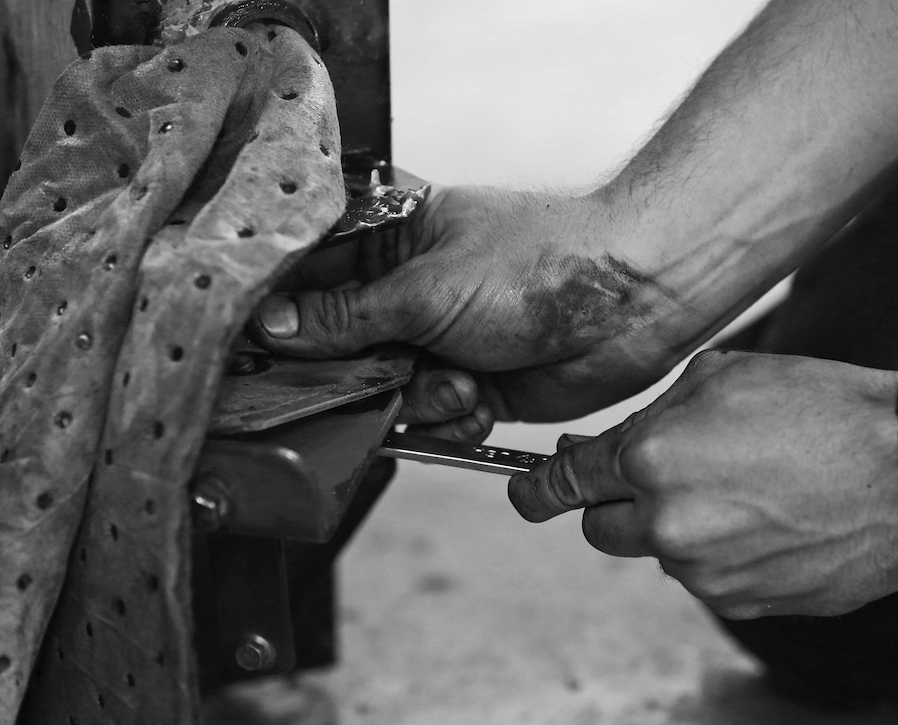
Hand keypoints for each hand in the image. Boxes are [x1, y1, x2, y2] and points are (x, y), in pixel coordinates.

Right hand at [250, 186, 684, 421]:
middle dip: (362, 375)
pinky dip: (451, 420)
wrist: (629, 302)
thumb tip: (271, 327)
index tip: (268, 354)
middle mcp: (409, 293)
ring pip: (384, 394)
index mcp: (391, 243)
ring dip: (418, 401)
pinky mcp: (472, 382)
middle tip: (389, 375)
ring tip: (462, 383)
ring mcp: (440, 340)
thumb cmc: (537, 266)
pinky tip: (481, 400)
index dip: (287, 320)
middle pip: (339, 350)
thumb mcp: (426, 289)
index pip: (309, 280)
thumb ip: (344, 317)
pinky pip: (431, 419)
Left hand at [509, 349, 897, 618]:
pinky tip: (769, 521)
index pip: (563, 483)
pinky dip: (722, 555)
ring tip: (744, 491)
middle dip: (615, 506)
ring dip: (678, 528)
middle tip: (661, 479)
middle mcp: (668, 523)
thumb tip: (606, 445)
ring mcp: (707, 572)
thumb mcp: (723, 376)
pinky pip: (708, 578)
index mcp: (652, 457)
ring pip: (659, 554)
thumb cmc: (823, 408)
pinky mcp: (745, 603)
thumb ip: (651, 415)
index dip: (537, 488)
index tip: (526, 495)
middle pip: (600, 530)